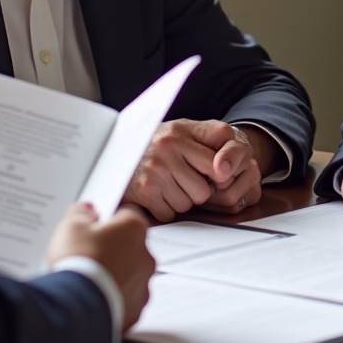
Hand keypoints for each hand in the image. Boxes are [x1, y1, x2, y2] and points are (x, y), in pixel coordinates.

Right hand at [47, 202, 154, 330]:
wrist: (76, 307)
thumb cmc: (78, 263)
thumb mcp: (71, 227)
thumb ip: (81, 213)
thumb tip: (87, 210)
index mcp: (133, 228)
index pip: (126, 214)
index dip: (108, 219)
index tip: (93, 226)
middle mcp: (145, 255)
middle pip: (130, 245)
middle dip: (113, 248)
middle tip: (89, 254)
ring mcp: (143, 285)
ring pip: (131, 274)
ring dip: (116, 274)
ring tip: (89, 280)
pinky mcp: (136, 310)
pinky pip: (126, 299)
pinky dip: (114, 298)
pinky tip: (95, 298)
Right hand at [125, 119, 264, 221]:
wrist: (115, 150)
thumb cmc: (155, 142)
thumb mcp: (182, 129)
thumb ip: (210, 137)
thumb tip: (227, 166)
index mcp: (179, 134)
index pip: (216, 165)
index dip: (216, 174)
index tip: (210, 173)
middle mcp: (166, 151)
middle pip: (203, 191)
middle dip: (198, 189)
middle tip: (184, 178)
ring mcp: (154, 173)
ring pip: (187, 204)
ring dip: (181, 199)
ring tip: (168, 183)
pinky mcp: (143, 192)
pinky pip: (169, 213)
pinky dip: (165, 208)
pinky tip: (157, 193)